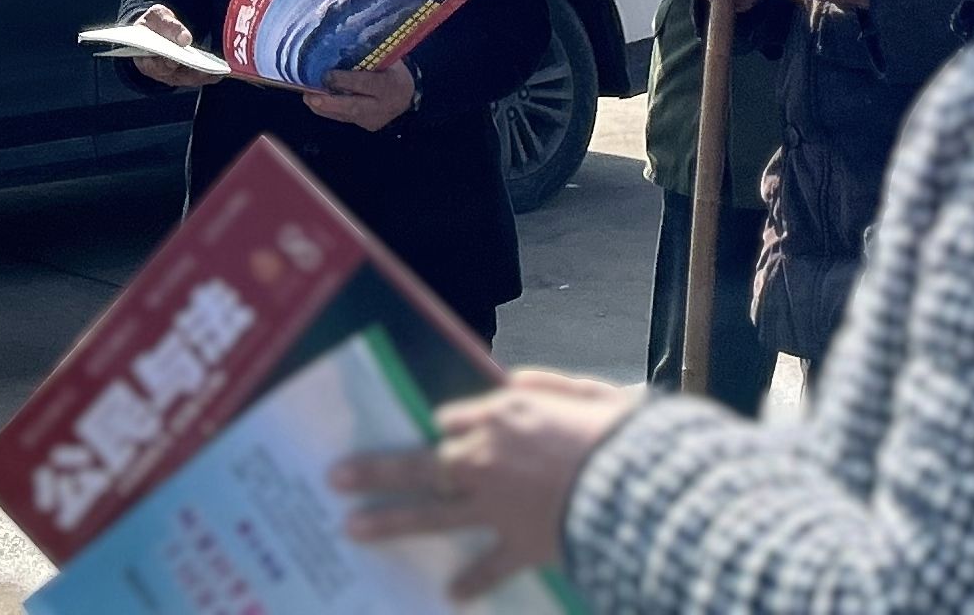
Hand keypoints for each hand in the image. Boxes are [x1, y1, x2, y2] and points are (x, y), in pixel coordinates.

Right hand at [125, 2, 215, 90]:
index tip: (177, 60)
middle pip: (177, 76)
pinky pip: (199, 78)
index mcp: (145, 59)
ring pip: (190, 79)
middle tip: (207, 67)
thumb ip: (169, 25)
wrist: (156, 28)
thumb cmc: (154, 23)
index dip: (167, 64)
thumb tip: (185, 39)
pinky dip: (211, 74)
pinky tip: (222, 68)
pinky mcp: (186, 75)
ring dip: (205, 75)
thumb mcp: (157, 17)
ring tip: (218, 68)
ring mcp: (173, 76)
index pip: (155, 66)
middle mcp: (160, 73)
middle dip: (192, 72)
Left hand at [302, 63, 418, 132]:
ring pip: (347, 116)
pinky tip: (314, 104)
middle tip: (311, 97)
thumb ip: (369, 55)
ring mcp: (375, 119)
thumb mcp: (388, 59)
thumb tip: (340, 40)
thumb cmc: (392, 69)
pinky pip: (345, 119)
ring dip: (324, 108)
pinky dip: (328, 112)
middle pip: (355, 106)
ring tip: (307, 98)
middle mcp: (384, 105)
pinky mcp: (367, 125)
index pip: (367, 84)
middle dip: (331, 103)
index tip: (326, 75)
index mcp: (392, 84)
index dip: (346, 81)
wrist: (406, 95)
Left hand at [335, 370, 639, 600]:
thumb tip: (509, 380)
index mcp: (504, 415)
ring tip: (351, 529)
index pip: (452, 418)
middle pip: (420, 464)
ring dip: (390, 522)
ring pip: (432, 515)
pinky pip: (487, 567)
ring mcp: (497, 506)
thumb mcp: (586, 390)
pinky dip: (471, 583)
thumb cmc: (619, 431)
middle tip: (336, 477)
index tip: (432, 433)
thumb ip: (546, 385)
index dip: (442, 427)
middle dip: (375, 470)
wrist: (638, 484)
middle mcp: (488, 458)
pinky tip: (449, 596)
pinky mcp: (519, 544)